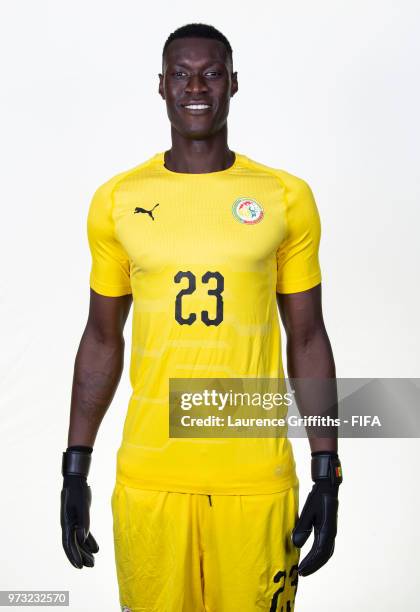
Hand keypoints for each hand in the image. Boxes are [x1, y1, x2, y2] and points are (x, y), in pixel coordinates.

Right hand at [60, 448, 98, 568]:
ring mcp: (73, 522)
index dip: (73, 556)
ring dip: (86, 551)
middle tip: (91, 566)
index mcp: (66, 523)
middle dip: (81, 556)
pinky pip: (83, 533)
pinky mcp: (79, 519)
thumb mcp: (83, 506)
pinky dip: (89, 541)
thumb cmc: (79, 492)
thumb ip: (84, 522)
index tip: (79, 567)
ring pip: (79, 541)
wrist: (76, 481)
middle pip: (74, 545)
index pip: (68, 544)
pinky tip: (96, 549)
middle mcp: (68, 525)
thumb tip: (82, 539)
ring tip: (94, 561)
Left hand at [292, 452, 341, 575]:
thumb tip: (296, 544)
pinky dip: (318, 554)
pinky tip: (311, 556)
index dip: (310, 563)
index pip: (319, 552)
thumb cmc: (317, 498)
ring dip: (316, 561)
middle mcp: (331, 533)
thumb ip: (303, 528)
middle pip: (324, 556)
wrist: (327, 487)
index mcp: (327, 530)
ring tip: (305, 568)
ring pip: (326, 552)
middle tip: (302, 573)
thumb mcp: (308, 512)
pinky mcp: (328, 529)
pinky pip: (325, 546)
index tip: (301, 570)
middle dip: (313, 565)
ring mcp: (331, 531)